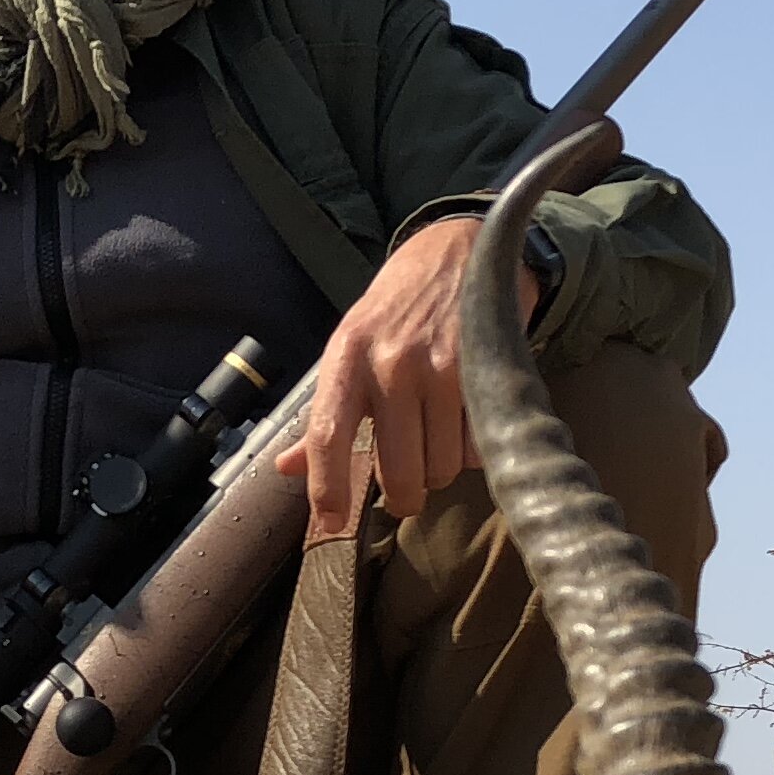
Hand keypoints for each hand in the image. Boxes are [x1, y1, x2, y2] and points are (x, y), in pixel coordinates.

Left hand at [275, 216, 539, 538]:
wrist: (459, 250)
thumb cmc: (396, 311)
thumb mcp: (350, 349)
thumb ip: (323, 415)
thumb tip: (288, 468)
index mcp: (346, 359)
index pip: (326, 437)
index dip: (326, 490)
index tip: (329, 524)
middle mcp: (390, 363)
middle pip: (397, 471)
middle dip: (405, 495)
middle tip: (409, 488)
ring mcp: (441, 366)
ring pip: (442, 467)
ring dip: (442, 468)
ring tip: (438, 436)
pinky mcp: (485, 370)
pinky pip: (478, 448)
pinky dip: (474, 449)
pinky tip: (466, 419)